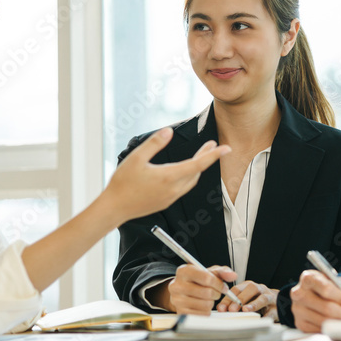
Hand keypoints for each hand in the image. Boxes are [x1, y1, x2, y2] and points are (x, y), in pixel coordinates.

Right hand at [104, 128, 229, 223]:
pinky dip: (190, 176)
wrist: (114, 208)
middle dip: (207, 158)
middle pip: (197, 171)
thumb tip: (169, 131)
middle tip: (213, 145)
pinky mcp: (165, 202)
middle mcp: (173, 189)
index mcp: (168, 177)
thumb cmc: (122, 183)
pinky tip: (186, 170)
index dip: (213, 155)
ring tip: (202, 155)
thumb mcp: (136, 158)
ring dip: (198, 168)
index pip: (198, 164)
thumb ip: (154, 144)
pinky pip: (184, 188)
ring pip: (191, 180)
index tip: (226, 148)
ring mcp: (170, 197)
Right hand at [166, 264, 237, 314]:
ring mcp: (177, 300)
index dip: (218, 283)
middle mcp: (177, 285)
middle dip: (217, 293)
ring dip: (212, 302)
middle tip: (216, 293)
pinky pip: (202, 314)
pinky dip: (207, 311)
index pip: (206, 278)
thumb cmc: (197, 280)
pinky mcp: (181, 312)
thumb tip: (233, 275)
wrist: (182, 292)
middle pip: (207, 292)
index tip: (223, 286)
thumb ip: (222, 272)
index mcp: (184, 271)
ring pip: (206, 304)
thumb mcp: (209, 272)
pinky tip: (203, 305)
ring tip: (209, 298)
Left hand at [217, 281, 277, 319]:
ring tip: (245, 310)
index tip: (221, 308)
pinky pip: (272, 312)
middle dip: (240, 299)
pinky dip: (266, 316)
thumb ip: (235, 304)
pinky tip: (260, 321)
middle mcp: (260, 289)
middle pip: (251, 289)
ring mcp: (270, 298)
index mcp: (249, 286)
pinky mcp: (277, 308)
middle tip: (232, 309)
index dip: (228, 298)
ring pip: (263, 298)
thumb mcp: (246, 300)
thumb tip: (222, 312)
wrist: (281, 302)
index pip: (237, 289)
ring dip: (254, 304)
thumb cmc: (258, 301)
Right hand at [290, 270, 340, 332]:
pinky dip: (333, 330)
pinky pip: (319, 330)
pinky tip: (340, 326)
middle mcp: (299, 293)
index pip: (326, 289)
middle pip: (326, 307)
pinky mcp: (300, 324)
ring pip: (323, 321)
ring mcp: (298, 309)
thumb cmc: (337, 288)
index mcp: (309, 278)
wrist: (329, 296)